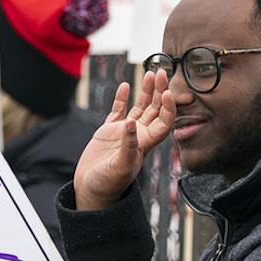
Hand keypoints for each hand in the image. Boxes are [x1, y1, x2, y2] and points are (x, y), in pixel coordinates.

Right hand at [72, 70, 175, 210]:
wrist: (91, 189)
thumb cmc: (108, 184)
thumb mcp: (120, 167)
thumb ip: (128, 146)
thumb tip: (130, 124)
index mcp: (146, 144)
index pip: (164, 122)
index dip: (169, 107)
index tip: (168, 92)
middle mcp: (139, 135)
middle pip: (155, 109)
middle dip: (159, 91)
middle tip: (161, 72)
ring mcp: (124, 132)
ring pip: (140, 107)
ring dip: (146, 91)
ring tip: (149, 73)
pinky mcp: (109, 131)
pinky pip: (118, 110)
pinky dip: (122, 98)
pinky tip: (125, 85)